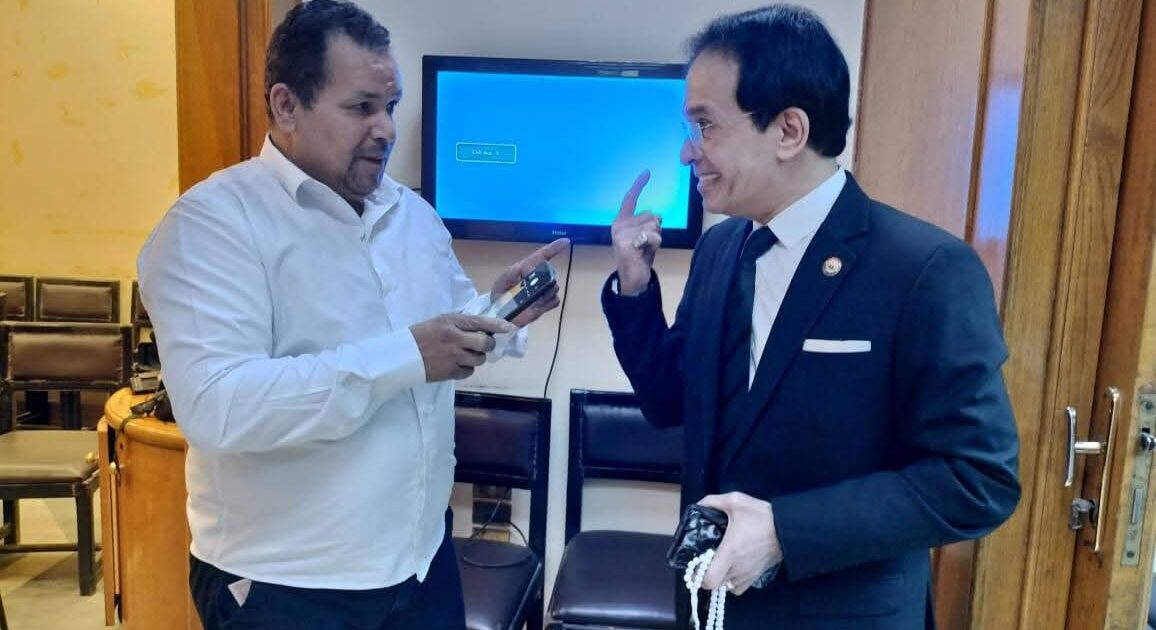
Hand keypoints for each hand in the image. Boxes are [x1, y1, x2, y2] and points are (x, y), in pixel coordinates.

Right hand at [411, 314, 514, 381]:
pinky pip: (469, 372)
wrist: (402, 355)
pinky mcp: (449, 372)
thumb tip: (482, 326)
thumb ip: (460, 323)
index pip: (479, 322)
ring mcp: (453, 357)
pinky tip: (458, 364)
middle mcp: (454, 338)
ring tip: (467, 355)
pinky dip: (467, 369)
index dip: (497, 325)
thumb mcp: (440, 322)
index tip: (508, 327)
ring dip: (477, 357)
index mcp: (451, 322)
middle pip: (485, 343)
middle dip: (488, 344)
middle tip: (484, 345)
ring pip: (479, 359)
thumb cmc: (421, 335)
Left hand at [490, 238, 569, 326]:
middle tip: (527, 292)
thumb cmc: (500, 295)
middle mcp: (538, 278)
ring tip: (528, 302)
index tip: (566, 241)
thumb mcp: (500, 284)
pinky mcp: (548, 303)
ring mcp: (544, 291)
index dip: (554, 247)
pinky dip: (546, 305)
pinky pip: (555, 301)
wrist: (503, 314)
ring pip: (554, 288)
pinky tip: (535, 307)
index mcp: (527, 268)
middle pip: (550, 274)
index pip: (543, 255)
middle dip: (542, 282)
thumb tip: (521, 267)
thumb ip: (509, 275)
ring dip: (542, 296)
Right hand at [610, 170, 660, 295]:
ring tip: (645, 250)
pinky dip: (654, 244)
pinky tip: (644, 253)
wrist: (633, 281)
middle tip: (646, 245)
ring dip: (656, 238)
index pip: (630, 199)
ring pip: (654, 225)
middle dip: (656, 230)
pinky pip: (652, 235)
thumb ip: (649, 225)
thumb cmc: (639, 258)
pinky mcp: (626, 243)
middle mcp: (619, 225)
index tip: (647, 172)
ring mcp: (621, 233)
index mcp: (621, 221)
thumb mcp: (645, 238)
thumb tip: (658, 217)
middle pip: (652, 215)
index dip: (639, 185)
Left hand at [698, 492, 782, 594]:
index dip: (698, 576)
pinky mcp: (756, 577)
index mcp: (729, 553)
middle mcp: (737, 569)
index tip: (696, 563)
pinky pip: (738, 588)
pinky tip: (732, 567)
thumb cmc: (761, 516)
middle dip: (707, 574)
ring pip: (726, 586)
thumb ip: (712, 501)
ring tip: (719, 561)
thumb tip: (698, 505)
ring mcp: (747, 575)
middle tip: (706, 559)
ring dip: (720, 577)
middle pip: (714, 585)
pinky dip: (732, 582)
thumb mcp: (735, 501)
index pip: (708, 580)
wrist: (789, 528)